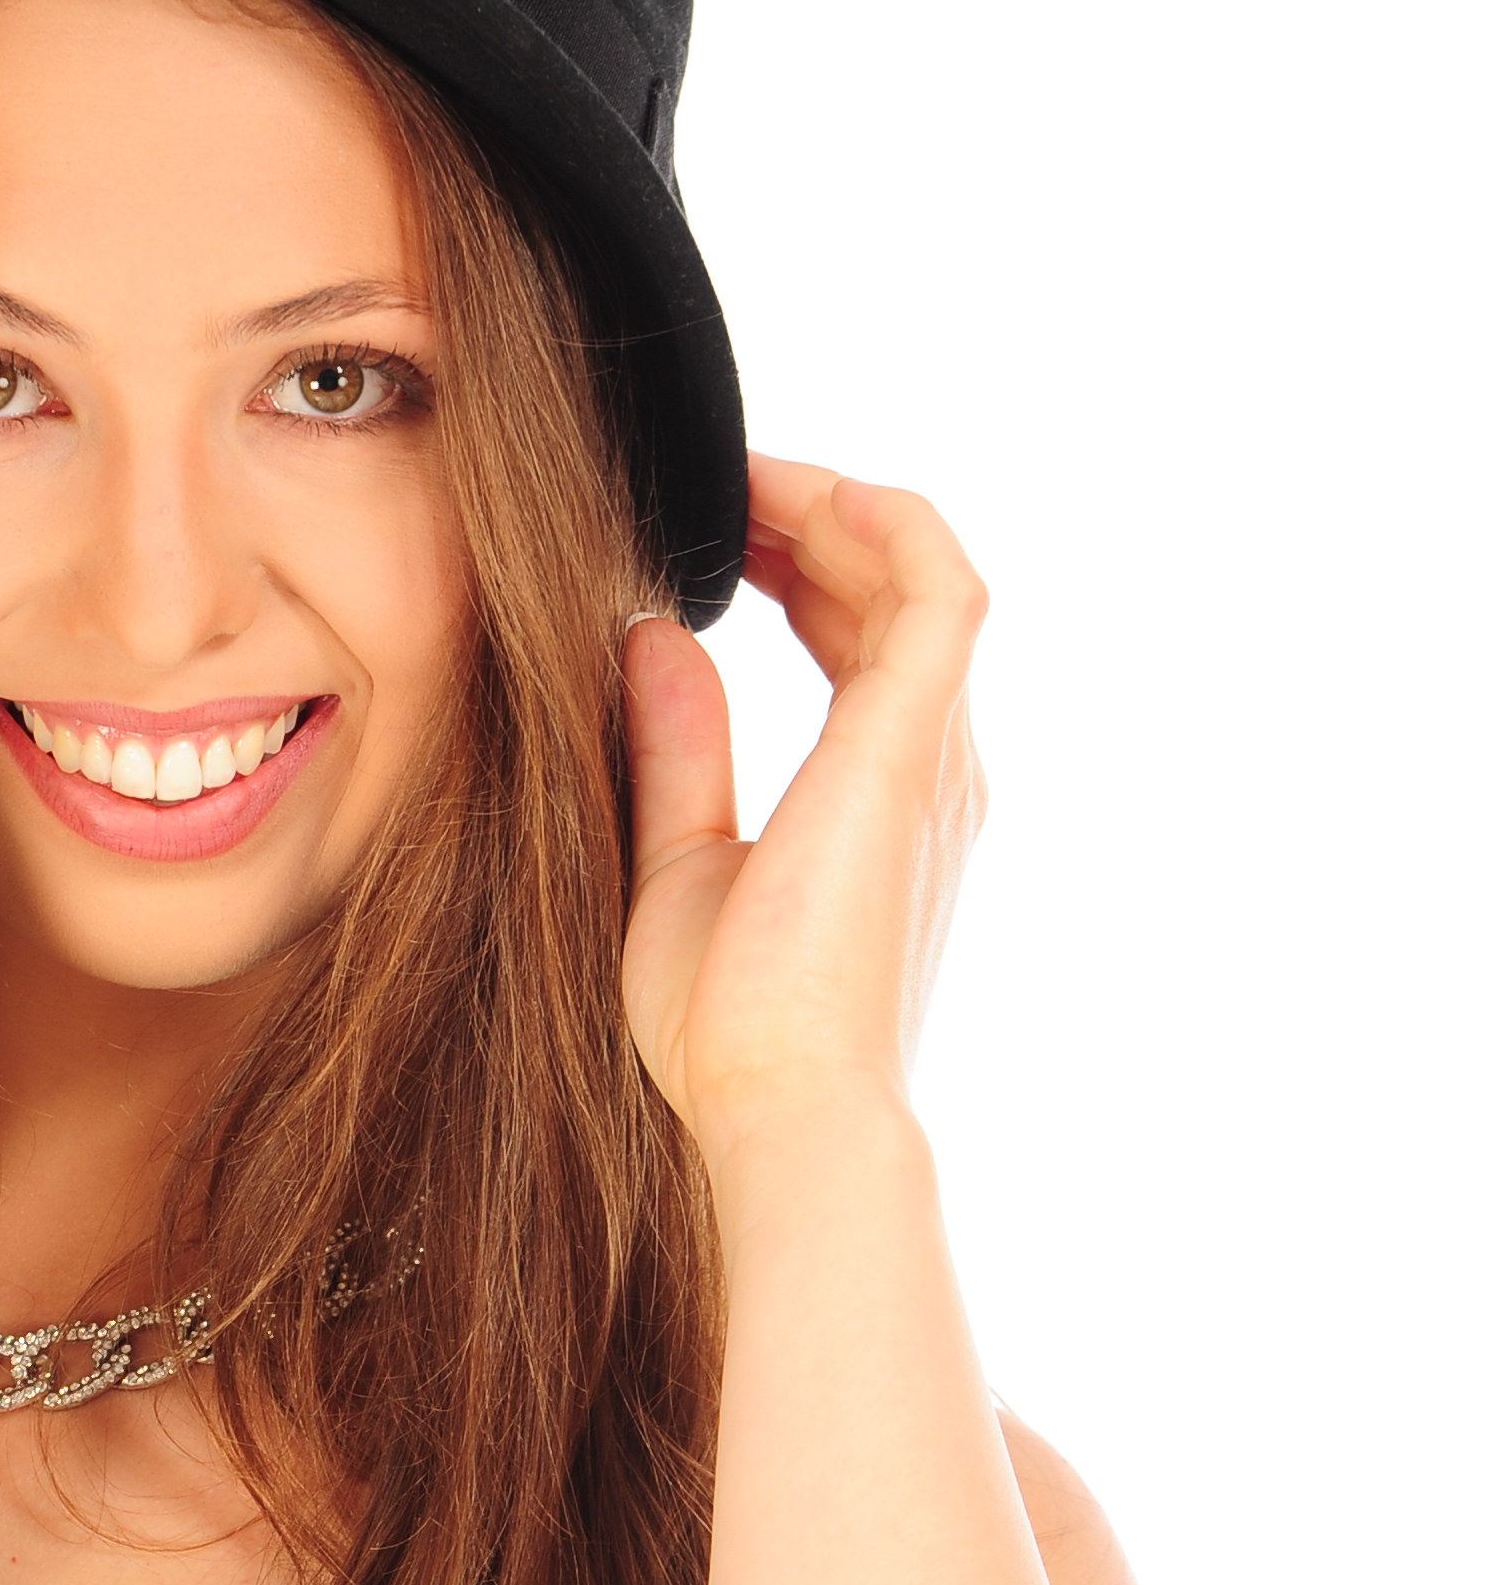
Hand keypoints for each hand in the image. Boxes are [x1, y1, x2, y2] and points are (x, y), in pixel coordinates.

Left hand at [619, 457, 988, 1173]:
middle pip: (890, 591)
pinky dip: (875, 520)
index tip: (712, 537)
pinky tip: (790, 495)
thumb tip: (650, 640)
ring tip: (740, 475)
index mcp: (881, 798)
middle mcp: (931, 768)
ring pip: (918, 570)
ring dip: (834, 504)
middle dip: (808, 519)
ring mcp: (934, 755)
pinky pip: (934, 584)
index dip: (797, 568)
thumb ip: (677, 753)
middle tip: (715, 485)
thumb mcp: (675, 870)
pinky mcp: (913, 746)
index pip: (857, 640)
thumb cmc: (729, 1032)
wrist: (782, 1108)